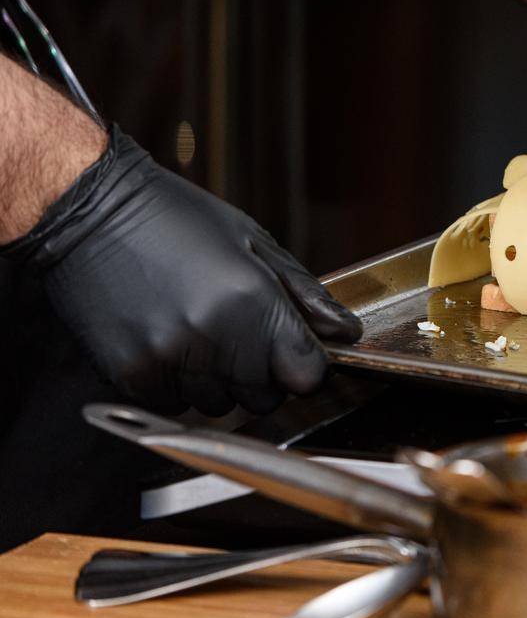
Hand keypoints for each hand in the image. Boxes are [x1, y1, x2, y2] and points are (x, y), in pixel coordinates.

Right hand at [1, 128, 361, 415]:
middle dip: (263, 373)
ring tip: (198, 328)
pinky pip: (174, 404)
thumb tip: (346, 332)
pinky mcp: (129, 375)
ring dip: (219, 380)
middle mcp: (212, 338)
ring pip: (219, 405)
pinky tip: (166, 338)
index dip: (305, 364)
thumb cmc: (177, 220)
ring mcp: (167, 360)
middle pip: (265, 397)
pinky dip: (178, 383)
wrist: (89, 213)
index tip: (294, 349)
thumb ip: (305, 295)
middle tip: (241, 332)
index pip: (306, 375)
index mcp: (252, 302)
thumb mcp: (253, 243)